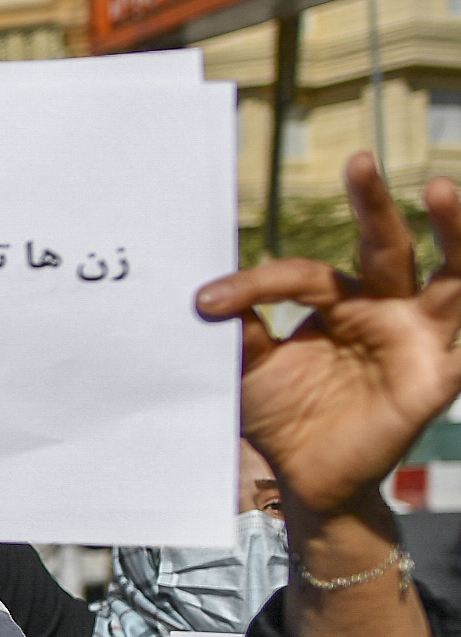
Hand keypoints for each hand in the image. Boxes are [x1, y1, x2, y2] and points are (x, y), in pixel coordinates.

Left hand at [197, 153, 460, 517]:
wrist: (306, 477)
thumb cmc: (284, 414)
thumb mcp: (251, 368)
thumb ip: (240, 329)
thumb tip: (200, 293)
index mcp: (341, 301)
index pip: (305, 275)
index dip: (256, 284)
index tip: (205, 303)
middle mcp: (386, 309)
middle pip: (388, 247)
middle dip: (374, 204)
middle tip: (358, 160)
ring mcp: (418, 339)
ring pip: (451, 277)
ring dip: (453, 233)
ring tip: (441, 189)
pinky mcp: (437, 378)